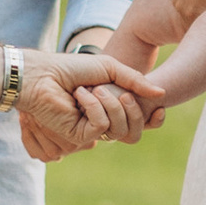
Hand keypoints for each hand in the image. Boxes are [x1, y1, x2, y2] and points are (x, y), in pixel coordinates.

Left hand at [17, 58, 163, 160]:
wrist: (43, 72)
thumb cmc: (72, 68)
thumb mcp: (110, 68)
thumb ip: (136, 81)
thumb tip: (162, 94)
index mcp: (113, 108)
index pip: (140, 124)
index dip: (154, 120)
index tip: (161, 107)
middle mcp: (104, 122)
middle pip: (135, 131)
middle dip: (133, 108)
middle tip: (120, 91)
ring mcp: (91, 131)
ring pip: (120, 130)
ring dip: (111, 104)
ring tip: (93, 88)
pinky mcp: (78, 136)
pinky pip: (101, 126)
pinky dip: (94, 107)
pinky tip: (79, 95)